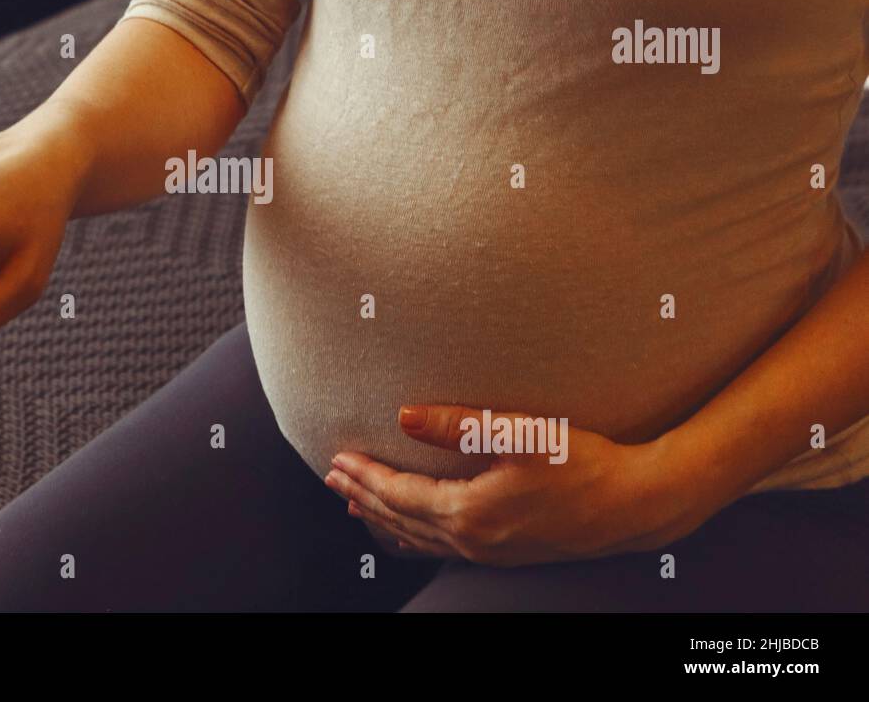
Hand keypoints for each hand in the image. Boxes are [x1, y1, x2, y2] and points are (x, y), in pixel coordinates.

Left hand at [324, 404, 711, 565]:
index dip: (365, 476)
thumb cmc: (583, 463)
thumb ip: (458, 423)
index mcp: (470, 512)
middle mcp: (473, 539)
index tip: (337, 458)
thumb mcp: (521, 435)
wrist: (635, 504)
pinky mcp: (504, 552)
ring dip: (383, 518)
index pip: (399, 495)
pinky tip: (406, 531)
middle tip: (332, 477)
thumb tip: (404, 415)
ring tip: (354, 503)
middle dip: (363, 496)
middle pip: (400, 519)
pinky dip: (412, 536)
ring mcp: (488, 551)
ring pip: (417, 538)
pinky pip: (440, 548)